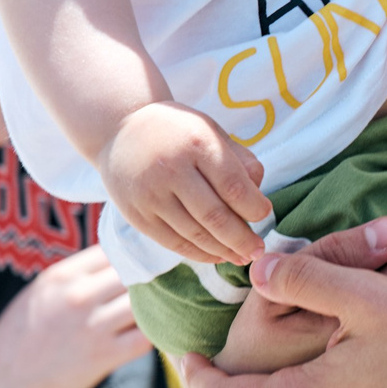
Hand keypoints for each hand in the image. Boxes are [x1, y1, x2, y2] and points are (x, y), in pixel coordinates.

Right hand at [0, 246, 150, 387]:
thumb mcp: (40, 292)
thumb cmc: (18, 338)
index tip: (147, 259)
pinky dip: (155, 332)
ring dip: (157, 304)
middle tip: (167, 280)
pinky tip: (153, 333)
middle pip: (136, 271)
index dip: (134, 254)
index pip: (116, 248)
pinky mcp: (103, 356)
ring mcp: (93, 326)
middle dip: (151, 275)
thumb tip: (117, 257)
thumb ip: (77, 274)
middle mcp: (78, 296)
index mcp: (62, 275)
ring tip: (163, 306)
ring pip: (146, 301)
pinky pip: (146, 336)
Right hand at [98, 104, 271, 264]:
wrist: (120, 130)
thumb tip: (259, 196)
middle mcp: (171, 171)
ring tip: (243, 257)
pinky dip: (198, 253)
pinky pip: (172, 242)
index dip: (253, 206)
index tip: (265, 214)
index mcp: (196, 145)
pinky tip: (217, 256)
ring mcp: (150, 196)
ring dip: (223, 250)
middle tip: (259, 250)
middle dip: (241, 238)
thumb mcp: (212, 131)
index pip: (232, 185)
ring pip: (194, 233)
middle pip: (214, 215)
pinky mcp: (137, 215)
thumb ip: (240, 160)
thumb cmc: (179, 132)